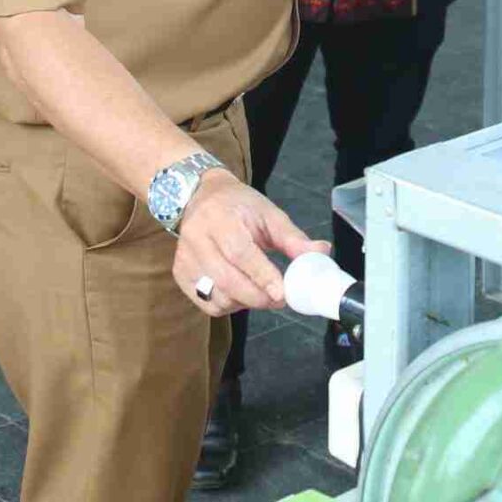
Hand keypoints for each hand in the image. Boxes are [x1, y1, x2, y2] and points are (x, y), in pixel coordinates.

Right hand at [172, 171, 327, 317]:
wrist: (198, 196)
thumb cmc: (239, 206)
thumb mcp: (268, 213)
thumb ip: (293, 238)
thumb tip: (322, 254)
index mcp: (220, 218)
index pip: (240, 252)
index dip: (262, 275)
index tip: (282, 293)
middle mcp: (197, 238)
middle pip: (227, 279)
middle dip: (258, 296)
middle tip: (280, 299)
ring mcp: (185, 258)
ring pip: (216, 295)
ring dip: (244, 302)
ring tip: (259, 291)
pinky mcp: (180, 273)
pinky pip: (206, 303)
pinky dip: (227, 305)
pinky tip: (239, 293)